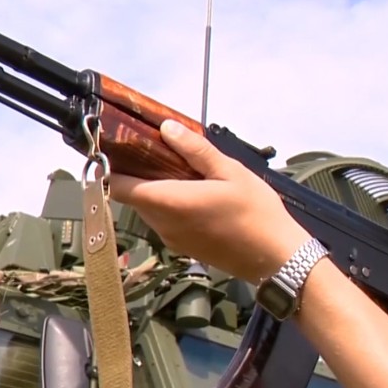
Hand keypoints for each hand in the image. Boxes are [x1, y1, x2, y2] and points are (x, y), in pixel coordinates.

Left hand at [110, 120, 311, 281]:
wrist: (276, 259)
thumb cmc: (256, 213)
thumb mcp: (230, 172)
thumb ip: (195, 150)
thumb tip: (166, 128)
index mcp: (170, 203)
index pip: (120, 187)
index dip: (111, 167)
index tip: (115, 147)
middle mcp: (163, 225)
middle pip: (134, 197)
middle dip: (138, 173)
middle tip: (155, 148)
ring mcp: (173, 239)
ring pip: (149, 209)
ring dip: (155, 188)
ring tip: (178, 166)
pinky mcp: (184, 247)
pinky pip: (165, 221)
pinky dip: (168, 204)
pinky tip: (192, 190)